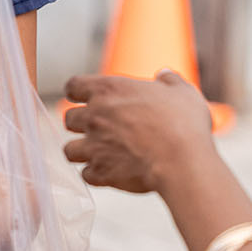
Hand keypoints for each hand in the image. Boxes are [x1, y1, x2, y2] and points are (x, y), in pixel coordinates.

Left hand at [63, 72, 213, 192]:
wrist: (181, 161)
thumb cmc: (183, 123)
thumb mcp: (182, 92)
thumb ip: (169, 81)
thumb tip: (164, 75)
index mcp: (108, 90)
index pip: (73, 86)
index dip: (78, 93)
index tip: (86, 98)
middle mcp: (94, 116)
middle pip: (68, 119)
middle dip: (81, 124)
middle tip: (100, 129)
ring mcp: (93, 146)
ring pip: (69, 150)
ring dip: (82, 152)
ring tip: (100, 154)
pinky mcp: (100, 172)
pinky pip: (86, 175)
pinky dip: (96, 175)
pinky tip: (111, 173)